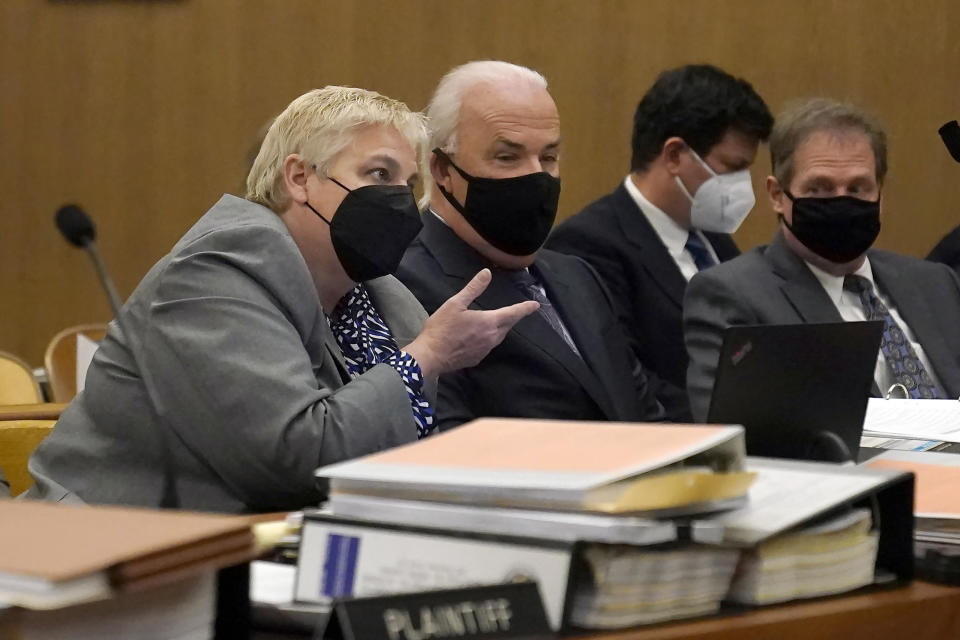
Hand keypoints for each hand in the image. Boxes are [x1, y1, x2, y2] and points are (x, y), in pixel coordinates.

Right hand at [404, 269, 538, 377]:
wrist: (430, 356)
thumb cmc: (441, 328)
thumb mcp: (455, 303)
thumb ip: (473, 288)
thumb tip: (487, 273)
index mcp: (489, 322)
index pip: (513, 313)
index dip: (525, 308)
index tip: (536, 305)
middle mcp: (491, 337)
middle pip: (508, 325)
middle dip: (512, 317)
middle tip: (516, 311)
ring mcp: (485, 350)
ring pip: (499, 336)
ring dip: (501, 328)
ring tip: (498, 321)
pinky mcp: (477, 358)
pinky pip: (488, 346)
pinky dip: (488, 338)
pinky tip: (479, 336)